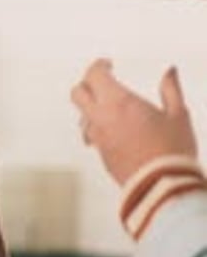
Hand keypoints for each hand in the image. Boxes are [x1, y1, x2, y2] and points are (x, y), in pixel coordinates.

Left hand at [70, 58, 197, 184]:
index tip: (108, 65)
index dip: (99, 66)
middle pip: (78, 93)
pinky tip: (113, 131)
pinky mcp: (103, 159)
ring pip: (82, 117)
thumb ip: (171, 90)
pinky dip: (97, 129)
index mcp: (118, 102)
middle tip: (101, 82)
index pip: (94, 75)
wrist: (164, 192)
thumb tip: (170, 72)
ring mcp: (100, 140)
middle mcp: (103, 118)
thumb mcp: (178, 116)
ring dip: (90, 108)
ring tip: (106, 108)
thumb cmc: (171, 152)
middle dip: (87, 84)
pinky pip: (92, 137)